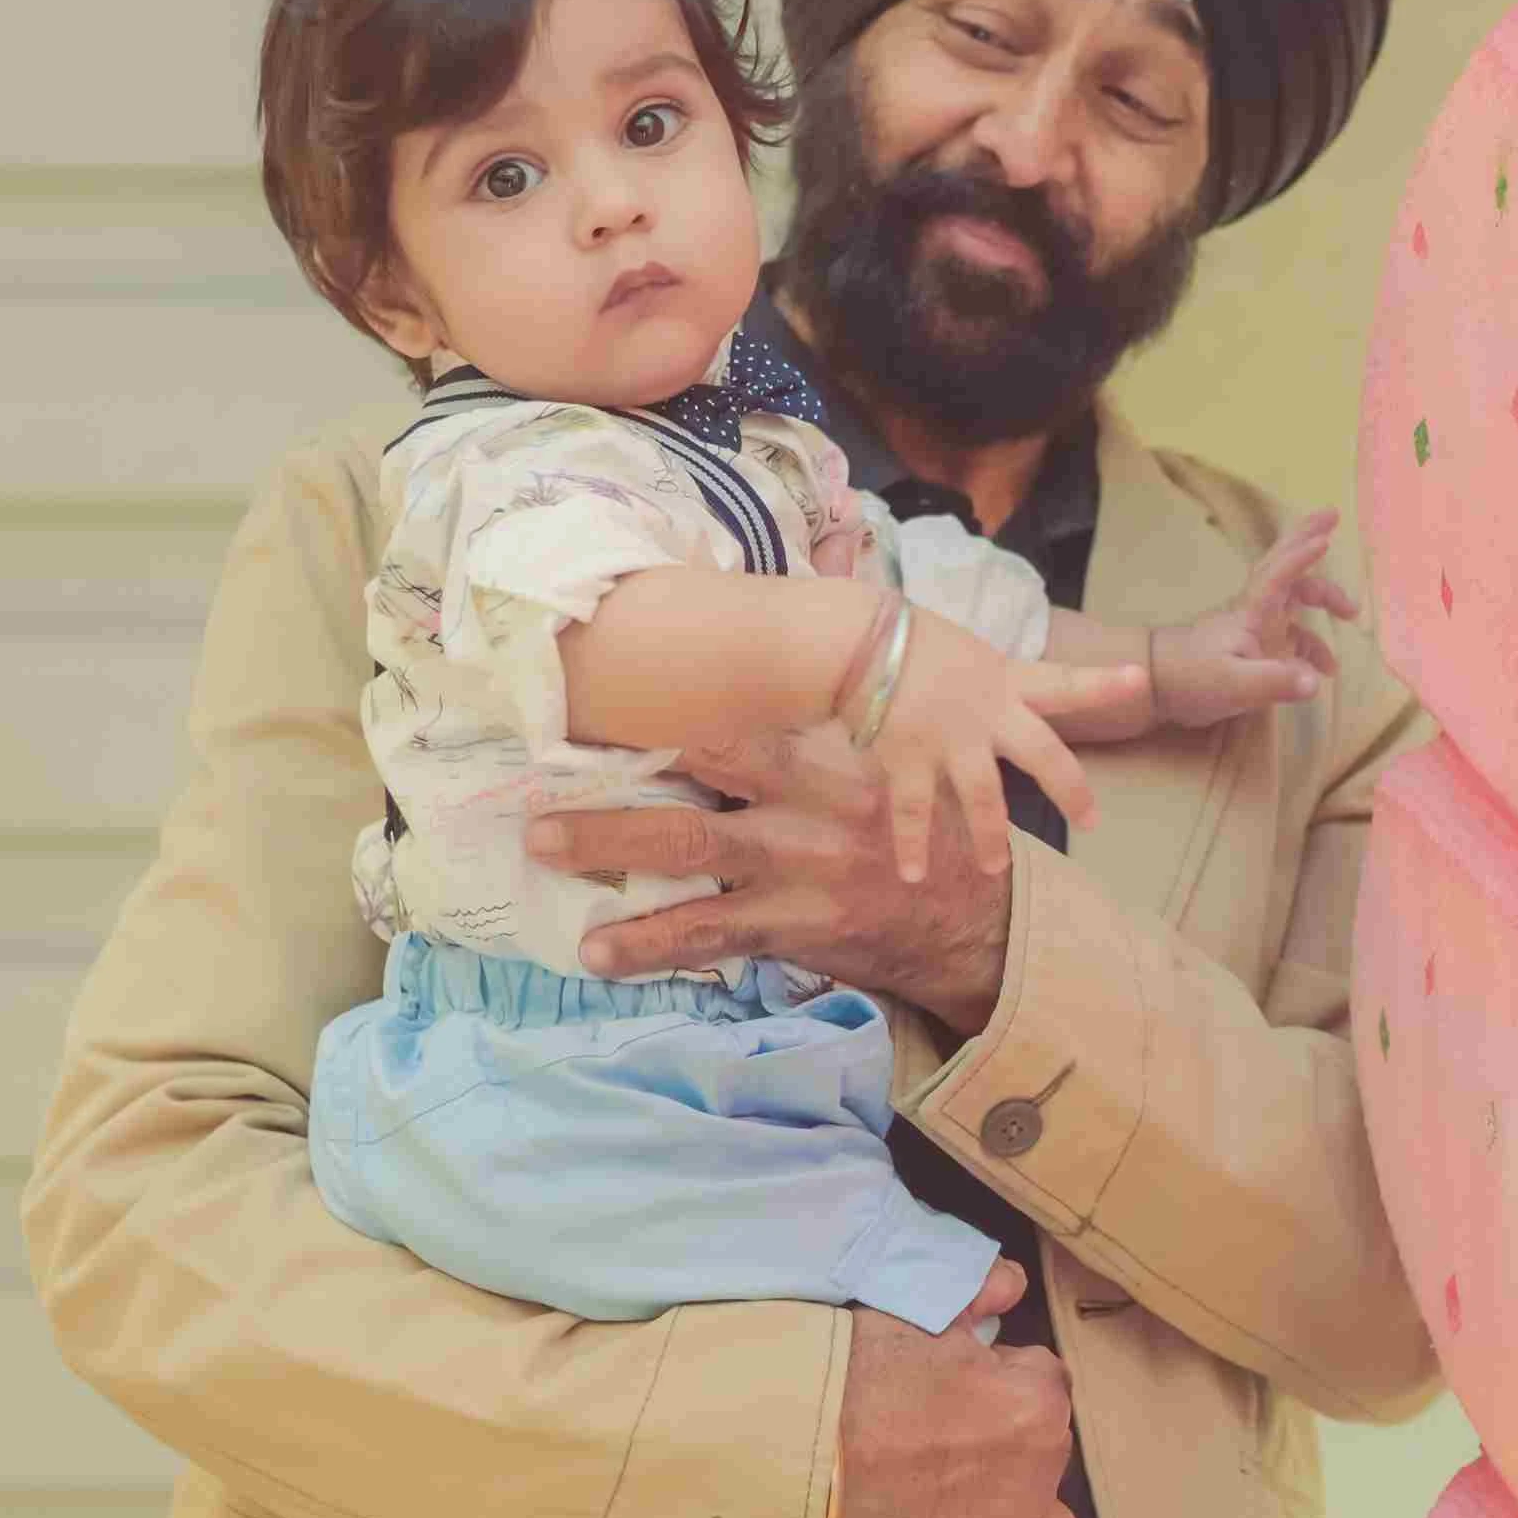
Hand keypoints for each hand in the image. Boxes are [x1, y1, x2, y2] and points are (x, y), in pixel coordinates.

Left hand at [533, 724, 1015, 1029]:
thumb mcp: (890, 753)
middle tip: (543, 775)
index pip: (742, 714)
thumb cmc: (918, 827)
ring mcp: (798, 868)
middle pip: (701, 775)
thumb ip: (834, 696)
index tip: (601, 684)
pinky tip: (596, 953)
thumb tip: (828, 565)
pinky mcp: (794, 927)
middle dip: (620, 777)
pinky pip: (708, 935)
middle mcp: (810, 804)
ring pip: (691, 850)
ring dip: (610, 850)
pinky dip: (650, 945)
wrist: (976, 921)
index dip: (672, 698)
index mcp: (832, 752)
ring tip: (542, 847)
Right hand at [829, 1259, 1075, 1517]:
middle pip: (1044, 1460)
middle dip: (1005, 1451)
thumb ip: (978, 1294)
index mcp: (1036, 1402)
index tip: (951, 1393)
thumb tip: (1012, 1285)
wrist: (786, 1450)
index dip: (995, 1386)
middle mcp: (1038, 1475)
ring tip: (952, 1512)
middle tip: (938, 1446)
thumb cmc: (849, 1374)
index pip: (1042, 1386)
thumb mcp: (914, 1313)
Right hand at [862, 607, 1093, 882]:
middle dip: (1070, 790)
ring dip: (990, 837)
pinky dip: (913, 845)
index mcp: (1002, 679)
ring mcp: (949, 739)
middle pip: (1043, 754)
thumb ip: (986, 683)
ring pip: (984, 798)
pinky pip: (914, 812)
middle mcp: (986, 712)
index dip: (1102, 682)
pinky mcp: (909, 759)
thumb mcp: (960, 652)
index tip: (1140, 679)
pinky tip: (913, 876)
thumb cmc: (904, 642)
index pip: (1062, 680)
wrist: (852, 640)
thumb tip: (996, 704)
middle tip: (1091, 821)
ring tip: (993, 868)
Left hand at [1142, 510, 1356, 728]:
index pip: (1279, 575)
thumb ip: (1275, 682)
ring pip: (1295, 603)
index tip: (1325, 539)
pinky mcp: (1256, 651)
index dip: (1301, 556)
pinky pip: (1293, 641)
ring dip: (1322, 601)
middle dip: (1308, 541)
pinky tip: (1323, 672)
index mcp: (1250, 612)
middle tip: (1333, 517)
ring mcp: (1257, 630)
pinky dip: (1312, 649)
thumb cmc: (1191, 677)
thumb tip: (1316, 681)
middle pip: (1288, 570)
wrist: (1158, 686)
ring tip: (1351, 614)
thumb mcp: (1234, 684)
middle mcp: (1257, 613)